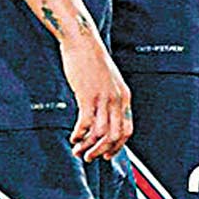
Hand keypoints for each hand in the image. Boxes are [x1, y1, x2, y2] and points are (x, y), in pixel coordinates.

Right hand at [60, 33, 132, 159]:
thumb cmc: (91, 58)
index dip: (117, 146)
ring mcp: (103, 99)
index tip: (106, 154)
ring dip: (88, 146)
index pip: (127, 130)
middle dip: (102, 151)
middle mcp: (117, 100)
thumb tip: (101, 114)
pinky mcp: (87, 96)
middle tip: (89, 157)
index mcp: (125, 97)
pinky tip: (72, 136)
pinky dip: (78, 134)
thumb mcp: (108, 80)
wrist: (82, 41)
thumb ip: (109, 97)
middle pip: (115, 136)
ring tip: (78, 150)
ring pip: (100, 133)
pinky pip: (85, 123)